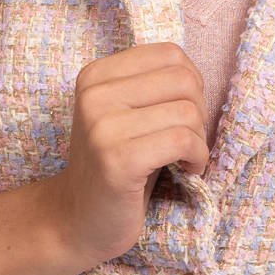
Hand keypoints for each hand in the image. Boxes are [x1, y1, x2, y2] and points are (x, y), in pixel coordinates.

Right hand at [44, 42, 208, 263]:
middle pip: (184, 81)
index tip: (181, 114)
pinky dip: (197, 158)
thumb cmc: (115, 164)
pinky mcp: (117, 160)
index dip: (191, 84)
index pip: (170, 54)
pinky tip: (187, 171)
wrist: (75, 220)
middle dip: (199, 112)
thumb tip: (198, 74)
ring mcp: (103, 127)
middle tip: (186, 140)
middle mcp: (95, 94)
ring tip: (184, 158)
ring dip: (199, 140)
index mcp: (96, 75)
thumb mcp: (125, 113)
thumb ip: (152, 85)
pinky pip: (181, 141)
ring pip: (187, 112)